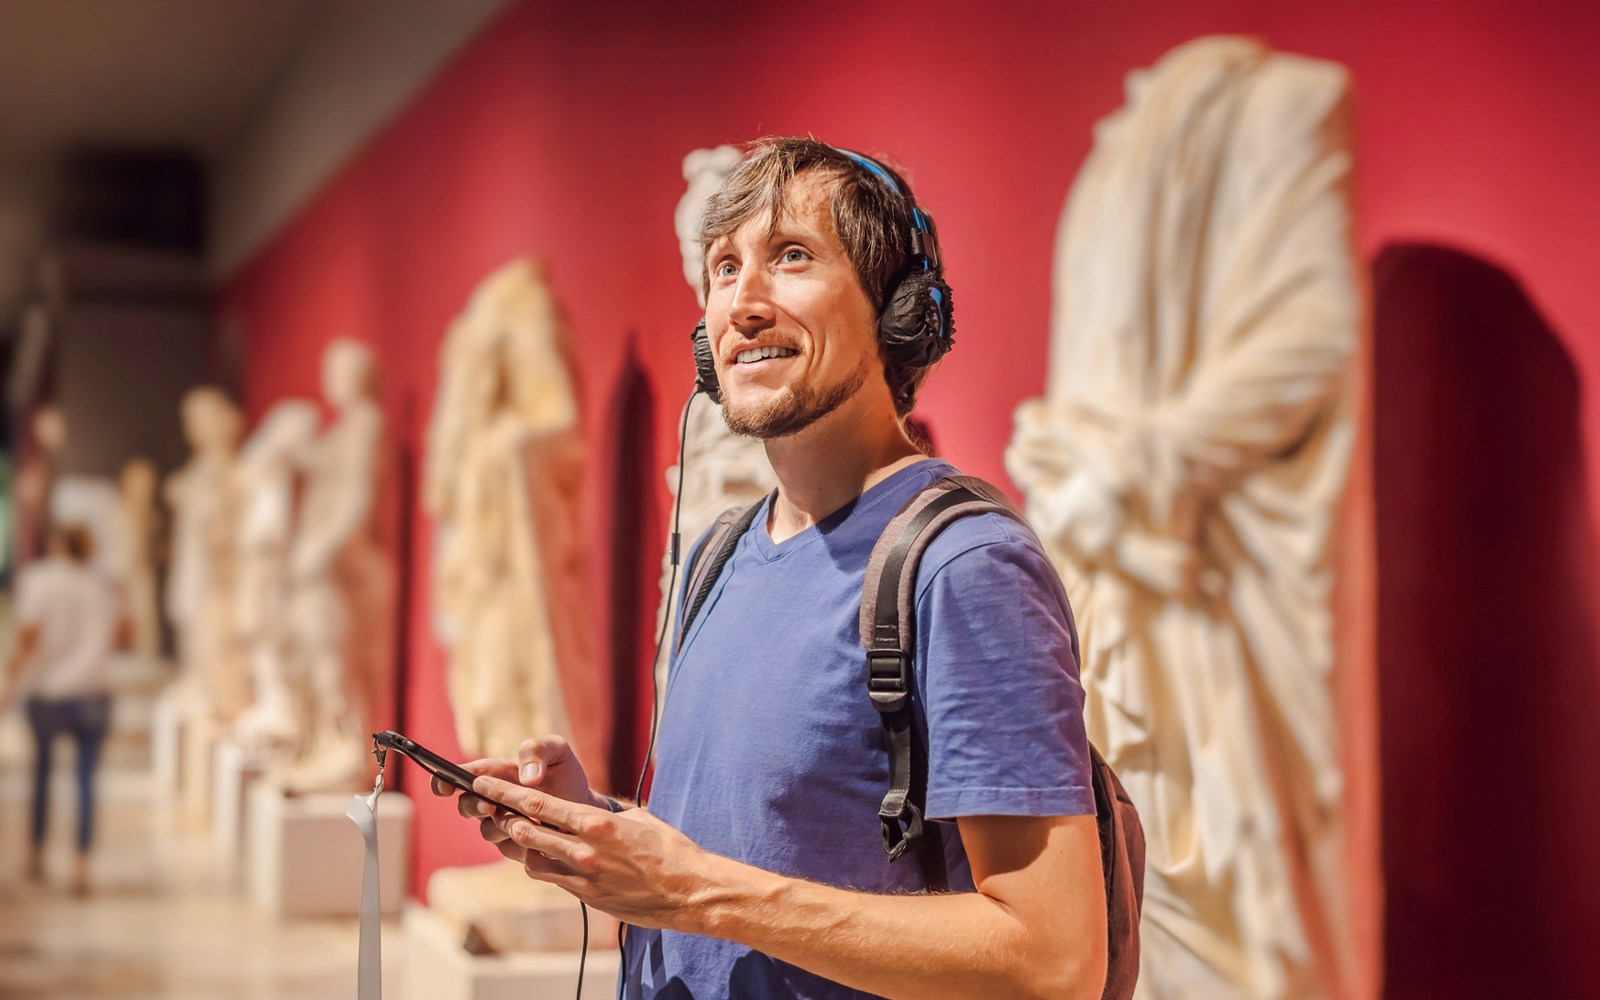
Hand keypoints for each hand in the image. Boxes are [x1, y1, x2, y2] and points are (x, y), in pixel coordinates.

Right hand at [431, 736, 608, 861]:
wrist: (586, 806)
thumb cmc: (566, 774)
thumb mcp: (557, 751)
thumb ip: (537, 750)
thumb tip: (526, 777)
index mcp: (496, 773)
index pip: (460, 776)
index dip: (444, 780)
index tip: (443, 786)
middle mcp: (493, 800)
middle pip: (465, 806)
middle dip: (472, 807)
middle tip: (489, 807)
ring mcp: (503, 824)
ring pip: (487, 830)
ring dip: (499, 827)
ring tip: (523, 821)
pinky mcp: (516, 846)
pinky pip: (509, 849)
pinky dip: (520, 843)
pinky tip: (538, 837)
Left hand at [470, 774, 718, 931]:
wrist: (689, 891)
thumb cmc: (670, 850)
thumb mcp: (640, 818)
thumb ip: (607, 815)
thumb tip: (592, 812)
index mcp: (596, 823)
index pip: (537, 805)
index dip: (504, 793)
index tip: (483, 783)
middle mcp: (584, 849)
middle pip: (526, 831)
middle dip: (503, 818)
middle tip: (489, 808)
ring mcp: (583, 876)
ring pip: (532, 858)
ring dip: (520, 845)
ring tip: (514, 832)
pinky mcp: (587, 895)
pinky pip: (552, 878)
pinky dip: (542, 865)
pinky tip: (541, 857)